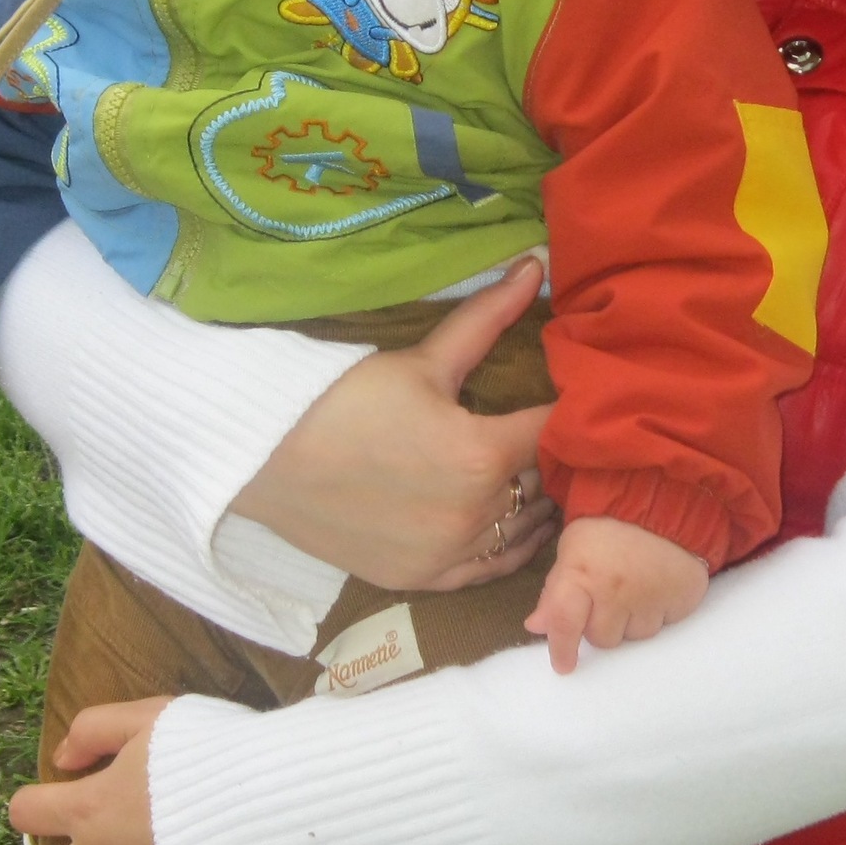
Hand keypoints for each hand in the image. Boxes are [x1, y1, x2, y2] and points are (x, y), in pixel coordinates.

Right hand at [231, 258, 558, 591]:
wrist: (267, 462)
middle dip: (555, 456)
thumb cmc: (343, 402)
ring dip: (537, 501)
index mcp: (482, 454)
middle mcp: (476, 513)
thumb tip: (536, 265)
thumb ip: (487, 317)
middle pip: (546, 483)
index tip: (578, 397)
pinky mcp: (424, 579)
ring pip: (526, 530)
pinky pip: (491, 569)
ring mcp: (450, 554)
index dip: (572, 411)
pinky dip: (508, 544)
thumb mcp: (421, 358)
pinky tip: (513, 521)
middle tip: (560, 434)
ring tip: (540, 473)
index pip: (555, 431)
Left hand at [525, 516, 709, 673]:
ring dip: (631, 620)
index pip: (565, 624)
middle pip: (603, 638)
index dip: (561, 649)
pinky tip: (657, 586)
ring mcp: (651, 598)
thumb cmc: (608, 521)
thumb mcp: (572, 547)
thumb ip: (555, 590)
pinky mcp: (682, 600)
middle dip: (601, 624)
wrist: (664, 498)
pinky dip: (659, 611)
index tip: (564, 666)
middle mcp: (615, 592)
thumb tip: (536, 628)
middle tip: (607, 597)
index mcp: (582, 574)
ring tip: (635, 587)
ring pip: (635, 636)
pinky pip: (665, 624)